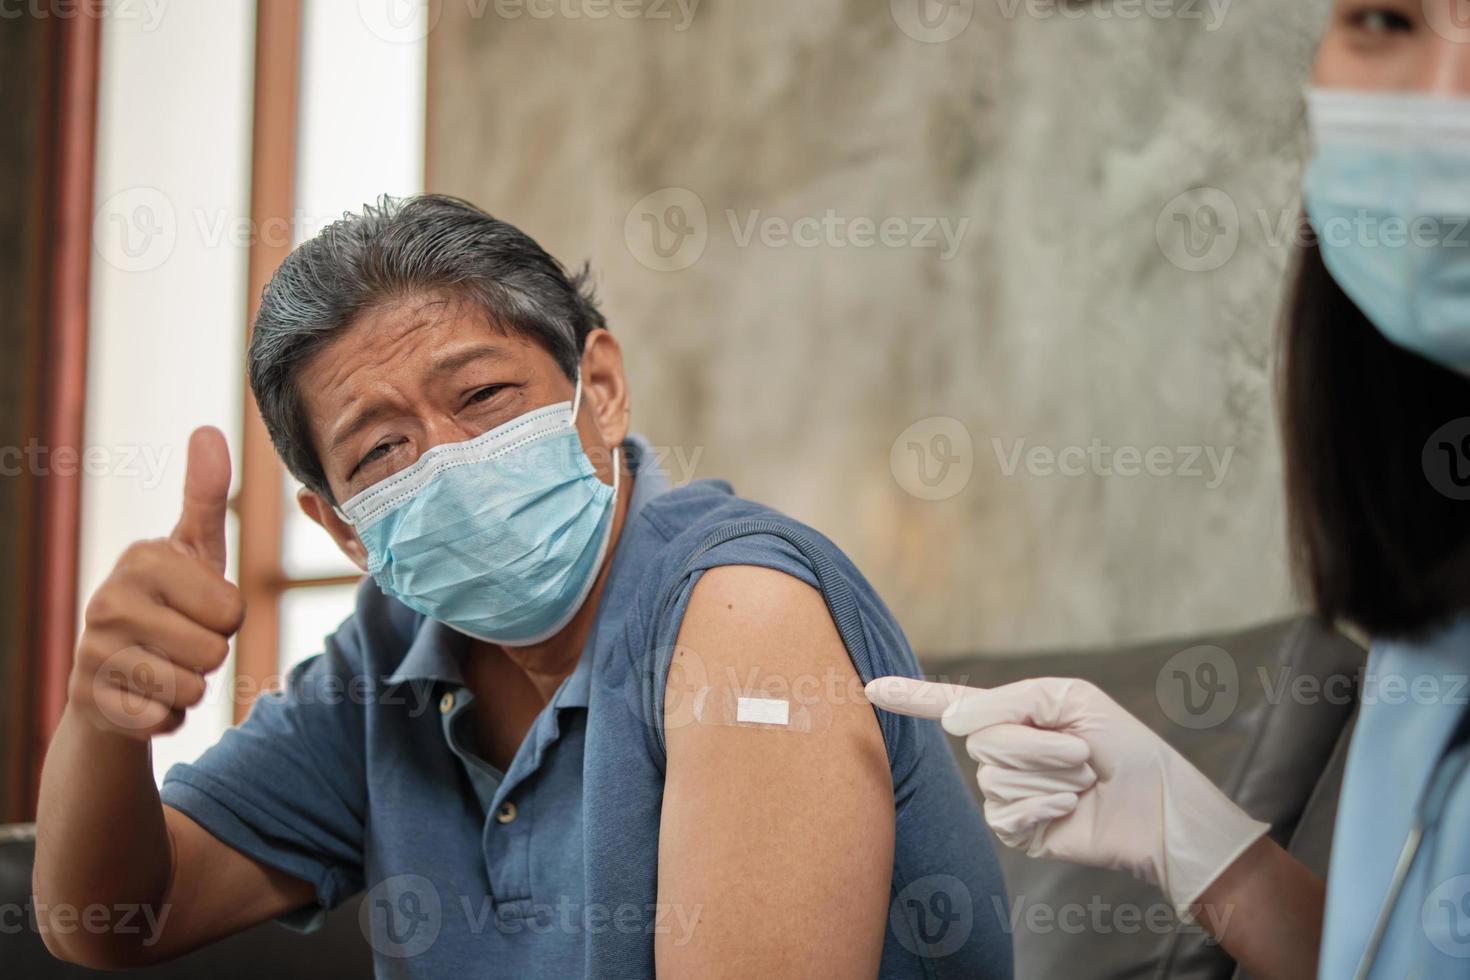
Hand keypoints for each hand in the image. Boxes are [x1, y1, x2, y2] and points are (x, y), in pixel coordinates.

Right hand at [69, 427, 244, 739]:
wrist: (112, 677)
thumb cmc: (169, 604)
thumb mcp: (192, 551)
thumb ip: (205, 496)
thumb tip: (207, 430)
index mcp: (142, 559)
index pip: (232, 609)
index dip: (227, 617)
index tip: (196, 607)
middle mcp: (109, 601)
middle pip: (214, 650)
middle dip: (210, 654)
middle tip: (180, 641)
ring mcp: (93, 654)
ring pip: (192, 688)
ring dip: (190, 687)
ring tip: (162, 666)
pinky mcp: (91, 704)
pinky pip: (166, 721)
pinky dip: (168, 717)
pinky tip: (144, 698)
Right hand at [866, 675, 1268, 911]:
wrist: (1159, 806)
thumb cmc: (1123, 746)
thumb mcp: (1068, 698)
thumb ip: (1005, 701)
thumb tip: (950, 722)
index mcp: (1013, 715)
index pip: (950, 705)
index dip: (911, 697)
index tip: (871, 689)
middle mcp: (1003, 753)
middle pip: (982, 740)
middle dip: (1037, 743)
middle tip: (1080, 753)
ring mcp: (1007, 792)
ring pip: (995, 776)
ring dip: (1050, 775)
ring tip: (1083, 781)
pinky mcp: (1018, 830)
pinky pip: (1004, 813)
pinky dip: (1041, 806)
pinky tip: (1069, 808)